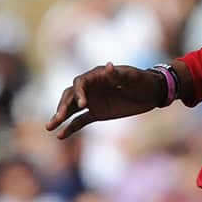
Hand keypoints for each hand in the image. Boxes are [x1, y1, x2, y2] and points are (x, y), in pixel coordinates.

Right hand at [45, 62, 161, 138]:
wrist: (152, 92)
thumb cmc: (143, 80)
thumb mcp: (134, 77)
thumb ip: (119, 74)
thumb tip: (108, 66)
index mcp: (97, 75)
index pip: (80, 82)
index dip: (79, 92)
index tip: (83, 104)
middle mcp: (91, 88)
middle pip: (71, 96)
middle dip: (63, 106)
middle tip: (57, 118)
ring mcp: (92, 101)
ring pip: (72, 109)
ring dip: (60, 116)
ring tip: (49, 127)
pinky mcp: (97, 113)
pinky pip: (80, 121)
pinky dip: (70, 128)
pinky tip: (60, 135)